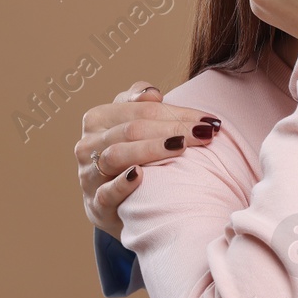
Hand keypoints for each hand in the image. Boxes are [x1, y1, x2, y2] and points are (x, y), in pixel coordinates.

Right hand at [76, 81, 223, 239]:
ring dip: (151, 149)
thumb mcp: (129, 124)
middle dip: (174, 129)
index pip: (143, 110)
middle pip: (133, 130)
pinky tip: (140, 175)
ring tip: (180, 146)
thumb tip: (153, 93)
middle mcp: (89, 144)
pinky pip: (106, 192)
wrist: (112, 204)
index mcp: (98, 118)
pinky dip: (122, 183)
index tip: (209, 121)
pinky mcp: (95, 203)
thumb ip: (139, 103)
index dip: (178, 113)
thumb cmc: (128, 154)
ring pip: (117, 155)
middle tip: (206, 134)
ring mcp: (89, 174)